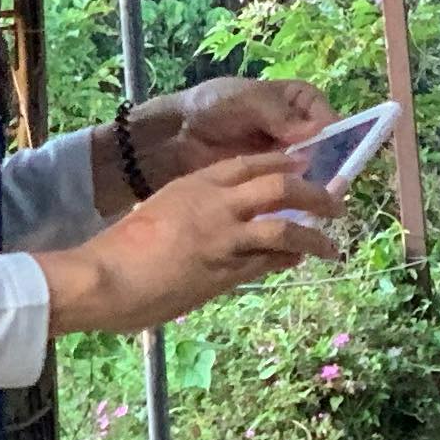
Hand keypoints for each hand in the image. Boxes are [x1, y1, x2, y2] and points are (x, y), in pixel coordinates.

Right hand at [39, 151, 348, 336]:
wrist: (105, 278)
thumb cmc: (122, 249)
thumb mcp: (162, 211)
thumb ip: (195, 210)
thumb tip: (223, 220)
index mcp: (196, 183)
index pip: (251, 163)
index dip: (284, 162)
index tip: (306, 165)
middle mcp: (216, 204)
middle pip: (280, 185)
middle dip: (313, 192)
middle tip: (334, 201)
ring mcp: (223, 237)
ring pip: (285, 226)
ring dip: (314, 235)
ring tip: (331, 244)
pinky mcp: (224, 271)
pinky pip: (267, 261)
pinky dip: (288, 259)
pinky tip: (299, 261)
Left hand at [93, 76, 331, 216]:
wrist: (174, 136)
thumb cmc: (213, 107)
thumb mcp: (246, 101)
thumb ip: (279, 115)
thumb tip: (316, 131)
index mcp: (293, 100)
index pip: (323, 113)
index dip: (333, 129)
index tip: (335, 146)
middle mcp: (292, 129)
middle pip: (322, 146)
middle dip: (328, 163)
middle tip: (332, 183)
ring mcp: (279, 157)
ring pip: (307, 171)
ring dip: (312, 185)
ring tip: (317, 203)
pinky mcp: (265, 182)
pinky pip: (286, 190)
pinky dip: (292, 199)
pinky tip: (295, 212)